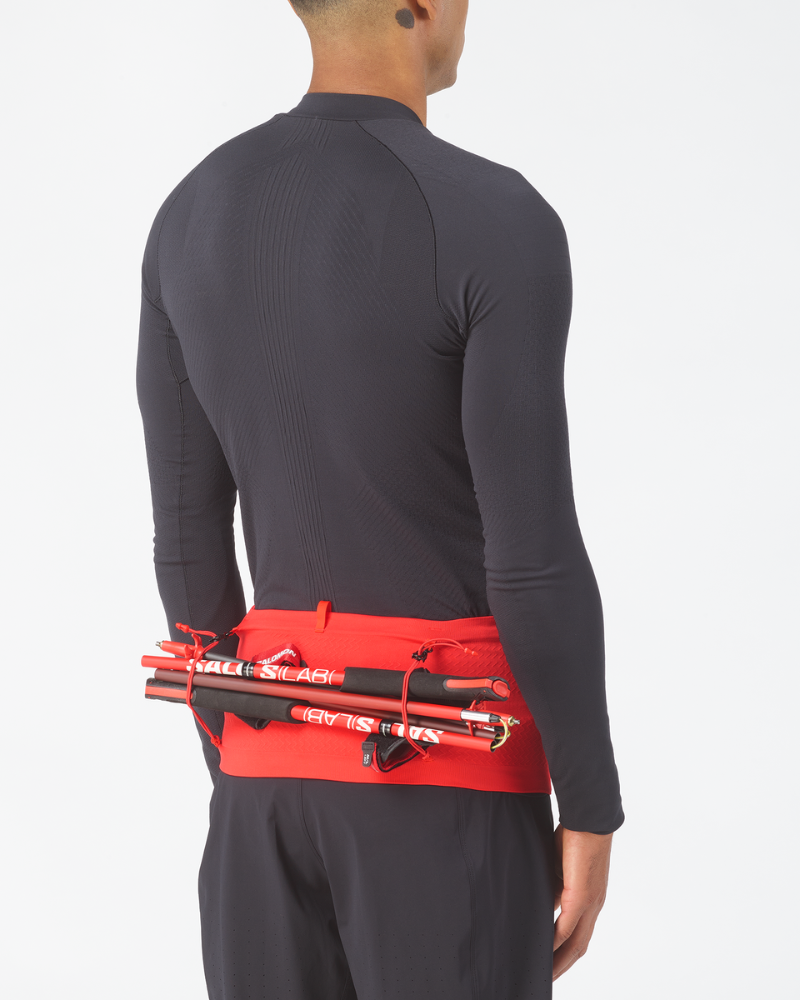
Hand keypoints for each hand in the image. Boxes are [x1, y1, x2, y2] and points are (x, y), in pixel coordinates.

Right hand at [552, 823, 612, 980]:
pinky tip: (543, 951)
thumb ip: (555, 887)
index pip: (578, 933)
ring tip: (543, 974)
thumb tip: (544, 902)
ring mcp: (589, 902)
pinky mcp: (581, 895)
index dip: (565, 951)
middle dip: (562, 966)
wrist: (589, 817)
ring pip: (575, 943)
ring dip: (559, 961)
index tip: (550, 962)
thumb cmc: (576, 835)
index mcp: (589, 898)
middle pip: (578, 947)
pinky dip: (555, 942)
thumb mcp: (561, 867)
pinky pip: (566, 927)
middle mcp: (593, 905)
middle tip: (546, 980)